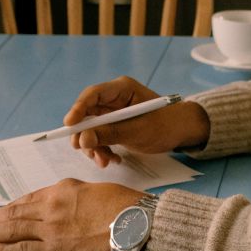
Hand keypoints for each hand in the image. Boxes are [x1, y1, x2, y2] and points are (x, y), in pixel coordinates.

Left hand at [0, 179, 143, 250]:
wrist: (137, 225)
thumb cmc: (126, 208)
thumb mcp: (98, 191)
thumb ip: (79, 198)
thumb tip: (72, 207)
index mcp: (63, 189)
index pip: (30, 199)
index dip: (13, 207)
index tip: (2, 211)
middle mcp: (51, 206)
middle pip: (16, 213)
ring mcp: (50, 228)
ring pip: (12, 230)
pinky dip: (0, 250)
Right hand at [65, 76, 209, 166]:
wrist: (181, 133)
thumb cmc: (165, 125)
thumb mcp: (137, 131)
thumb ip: (109, 134)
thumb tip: (82, 139)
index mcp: (121, 89)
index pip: (93, 94)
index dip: (78, 108)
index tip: (69, 125)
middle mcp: (114, 98)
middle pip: (88, 114)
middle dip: (86, 134)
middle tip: (85, 150)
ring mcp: (113, 112)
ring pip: (91, 128)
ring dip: (94, 147)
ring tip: (105, 161)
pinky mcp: (114, 126)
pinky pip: (100, 137)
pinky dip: (103, 150)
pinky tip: (113, 159)